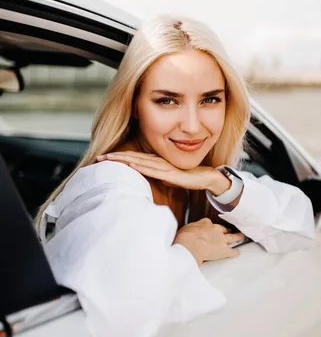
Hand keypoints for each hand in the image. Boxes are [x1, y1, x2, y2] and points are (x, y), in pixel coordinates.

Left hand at [96, 150, 229, 192]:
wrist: (207, 178)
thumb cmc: (187, 178)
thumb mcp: (168, 178)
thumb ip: (157, 176)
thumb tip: (147, 179)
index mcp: (156, 163)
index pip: (133, 158)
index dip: (118, 157)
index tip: (103, 158)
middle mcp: (158, 162)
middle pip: (133, 158)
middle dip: (116, 157)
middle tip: (98, 157)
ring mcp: (164, 167)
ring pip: (140, 162)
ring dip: (124, 160)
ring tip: (109, 159)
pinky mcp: (171, 174)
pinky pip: (154, 170)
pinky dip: (141, 167)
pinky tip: (132, 165)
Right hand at [173, 218, 242, 264]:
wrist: (191, 244)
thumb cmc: (185, 237)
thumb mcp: (185, 229)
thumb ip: (188, 230)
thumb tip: (185, 233)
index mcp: (205, 223)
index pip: (209, 224)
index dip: (210, 227)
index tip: (209, 229)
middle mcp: (215, 229)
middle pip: (222, 229)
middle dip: (225, 230)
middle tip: (228, 230)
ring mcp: (221, 240)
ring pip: (231, 237)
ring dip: (236, 237)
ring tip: (240, 236)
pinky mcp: (224, 250)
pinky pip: (232, 251)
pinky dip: (235, 252)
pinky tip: (238, 253)